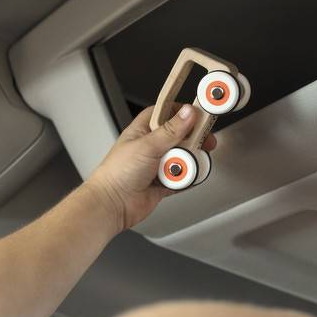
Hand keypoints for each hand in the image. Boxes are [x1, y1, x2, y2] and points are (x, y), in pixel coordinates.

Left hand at [84, 104, 220, 231]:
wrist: (113, 205)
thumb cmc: (117, 173)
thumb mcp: (148, 145)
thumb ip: (171, 130)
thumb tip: (188, 113)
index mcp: (142, 130)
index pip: (165, 113)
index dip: (181, 111)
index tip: (198, 113)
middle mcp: (150, 146)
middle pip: (179, 136)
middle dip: (192, 140)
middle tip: (204, 142)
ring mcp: (157, 164)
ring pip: (183, 157)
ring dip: (187, 162)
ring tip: (185, 165)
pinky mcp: (163, 182)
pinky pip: (182, 178)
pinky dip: (187, 178)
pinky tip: (186, 178)